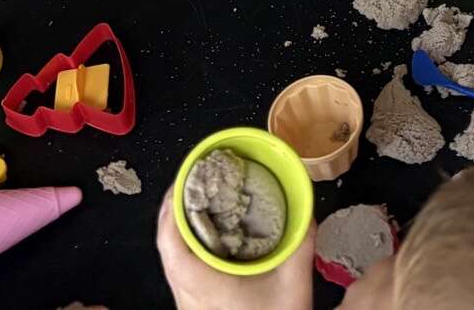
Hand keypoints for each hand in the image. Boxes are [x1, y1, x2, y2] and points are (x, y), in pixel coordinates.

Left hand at [155, 194, 313, 309]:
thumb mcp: (293, 287)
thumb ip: (300, 247)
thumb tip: (307, 213)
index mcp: (200, 282)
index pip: (170, 238)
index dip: (172, 204)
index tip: (186, 177)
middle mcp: (185, 292)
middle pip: (166, 243)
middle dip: (176, 207)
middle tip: (195, 181)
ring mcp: (186, 302)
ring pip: (172, 257)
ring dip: (181, 227)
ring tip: (201, 201)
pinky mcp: (193, 307)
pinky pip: (181, 269)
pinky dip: (189, 246)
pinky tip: (210, 237)